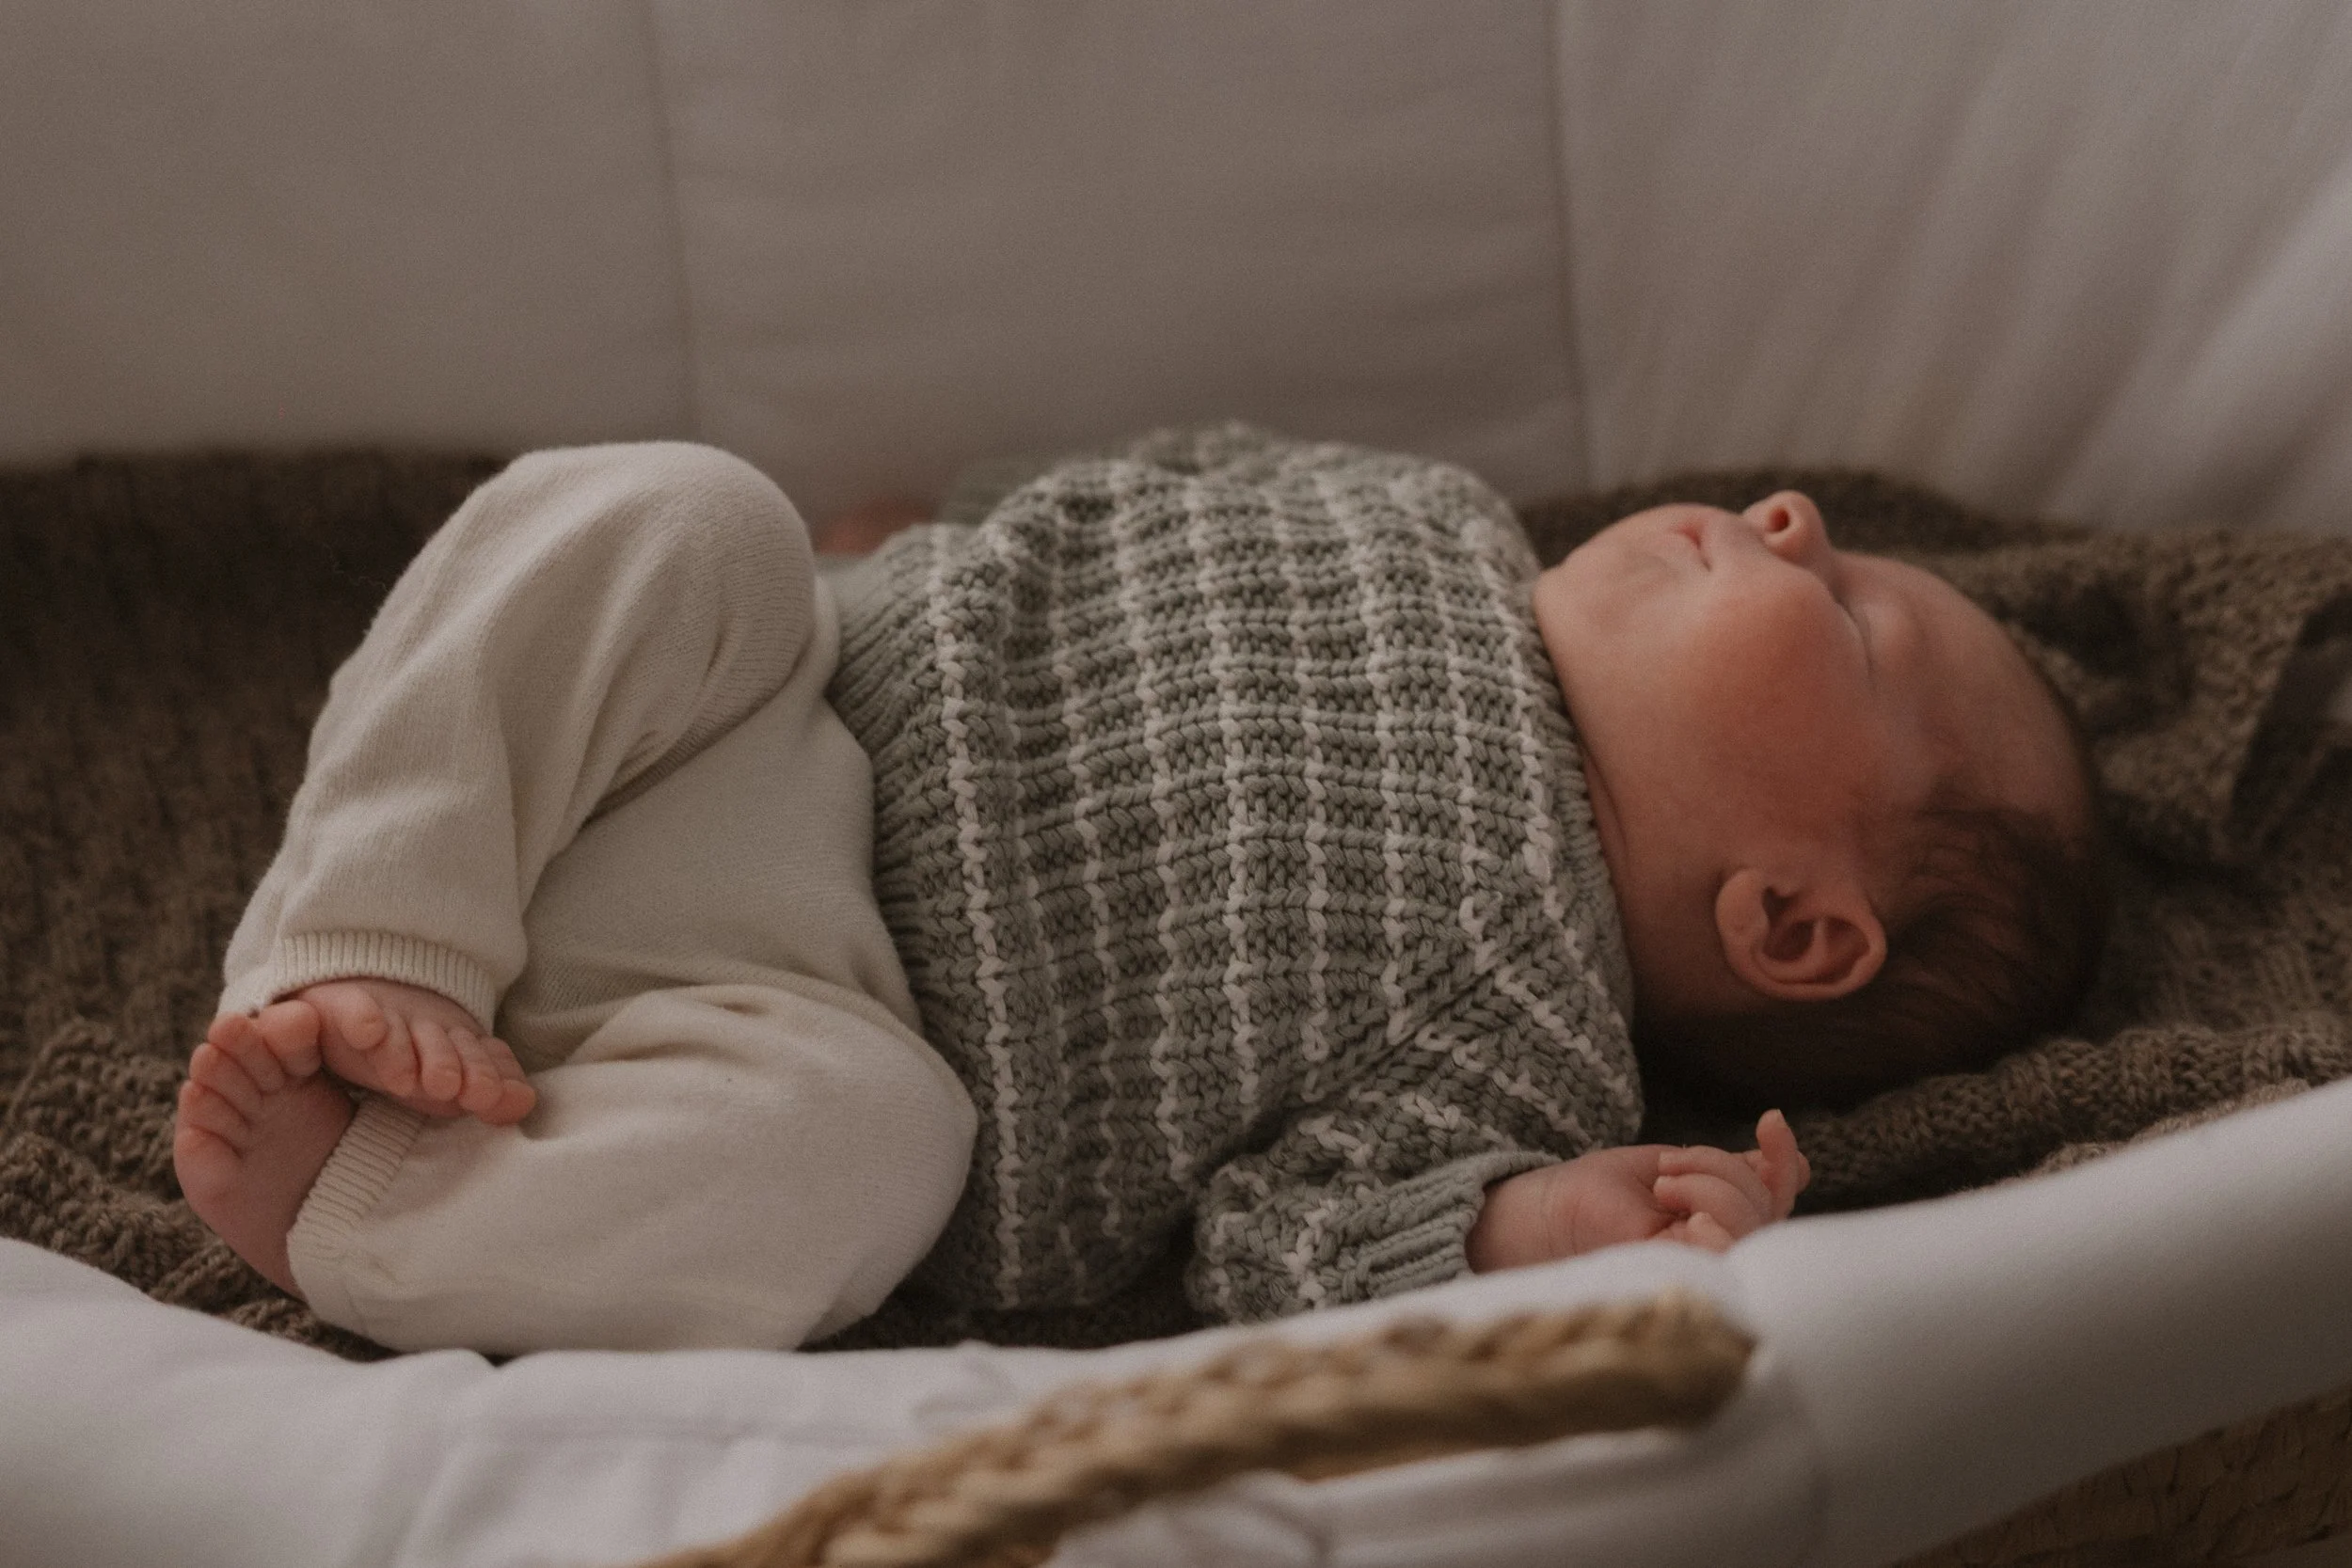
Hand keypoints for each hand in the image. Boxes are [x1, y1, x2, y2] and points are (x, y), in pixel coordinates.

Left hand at [1465, 1110, 1809, 1270]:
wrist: (1546, 1211)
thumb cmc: (1598, 1192)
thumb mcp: (1674, 1165)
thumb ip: (1730, 1173)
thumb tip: (1800, 1169)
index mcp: (1721, 1223)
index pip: (1778, 1198)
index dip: (1785, 1158)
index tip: (1770, 1120)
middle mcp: (1721, 1252)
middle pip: (1769, 1206)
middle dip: (1723, 1167)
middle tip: (1668, 1164)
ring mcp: (1707, 1270)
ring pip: (1754, 1221)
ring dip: (1712, 1184)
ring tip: (1662, 1183)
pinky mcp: (1688, 1278)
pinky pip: (1731, 1242)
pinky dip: (1709, 1208)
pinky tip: (1671, 1204)